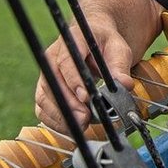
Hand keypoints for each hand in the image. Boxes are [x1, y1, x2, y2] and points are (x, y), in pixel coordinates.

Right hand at [34, 15, 135, 132]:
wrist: (96, 40)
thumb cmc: (106, 44)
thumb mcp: (118, 50)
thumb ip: (120, 66)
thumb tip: (125, 84)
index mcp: (71, 41)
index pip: (66, 62)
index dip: (73, 81)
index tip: (85, 98)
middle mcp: (53, 56)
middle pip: (52, 82)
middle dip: (68, 103)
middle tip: (84, 119)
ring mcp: (47, 73)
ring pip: (44, 97)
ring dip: (61, 115)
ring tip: (80, 125)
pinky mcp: (46, 88)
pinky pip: (42, 107)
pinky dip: (55, 120)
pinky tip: (70, 127)